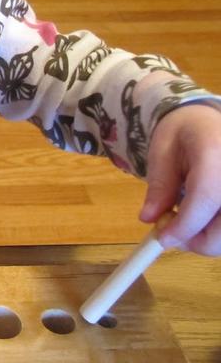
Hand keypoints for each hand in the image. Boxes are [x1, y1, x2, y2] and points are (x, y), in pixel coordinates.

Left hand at [140, 102, 220, 255]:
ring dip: (209, 239)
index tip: (161, 238)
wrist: (209, 122)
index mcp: (216, 153)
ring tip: (187, 224)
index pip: (205, 198)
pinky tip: (203, 219)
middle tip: (173, 234)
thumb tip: (149, 219)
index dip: (183, 226)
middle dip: (198, 240)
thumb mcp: (162, 151)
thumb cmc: (185, 132)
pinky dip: (218, 232)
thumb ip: (159, 185)